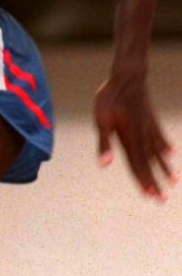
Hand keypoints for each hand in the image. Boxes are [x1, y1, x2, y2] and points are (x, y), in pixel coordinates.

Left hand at [94, 75, 176, 200]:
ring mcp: (149, 126)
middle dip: (154, 181)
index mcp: (130, 138)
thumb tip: (104, 165)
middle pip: (149, 162)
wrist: (127, 75)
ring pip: (157, 151)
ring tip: (174, 181)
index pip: (137, 164)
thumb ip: (104, 143)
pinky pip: (160, 135)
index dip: (142, 181)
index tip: (150, 196)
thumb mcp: (101, 120)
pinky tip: (171, 153)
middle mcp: (142, 135)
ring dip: (164, 167)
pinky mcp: (151, 117)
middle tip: (162, 200)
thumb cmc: (110, 97)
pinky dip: (165, 145)